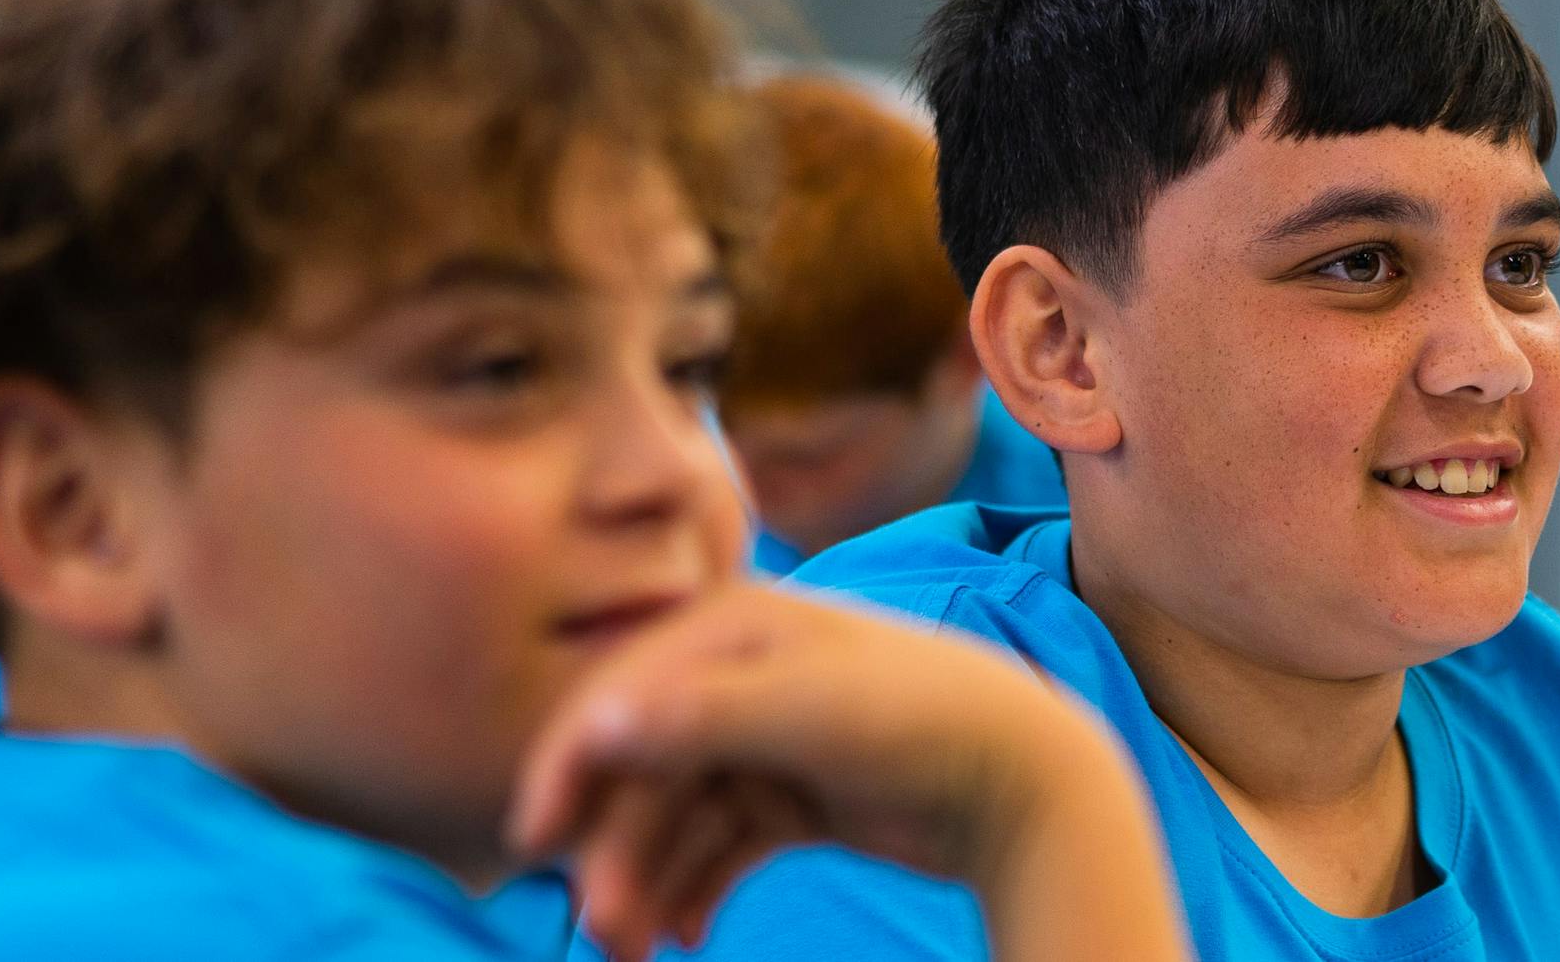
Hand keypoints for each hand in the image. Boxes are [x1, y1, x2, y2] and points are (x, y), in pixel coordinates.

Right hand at [508, 586, 1148, 960]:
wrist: (1026, 777)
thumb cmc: (925, 719)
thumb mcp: (811, 712)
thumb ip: (703, 716)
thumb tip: (599, 723)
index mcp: (733, 630)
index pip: (620, 695)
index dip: (568, 765)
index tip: (534, 841)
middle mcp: (738, 679)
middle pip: (642, 771)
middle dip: (614, 852)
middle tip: (602, 931)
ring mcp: (765, 741)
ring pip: (674, 821)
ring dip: (646, 883)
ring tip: (637, 952)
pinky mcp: (791, 797)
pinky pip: (716, 850)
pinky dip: (694, 891)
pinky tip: (687, 935)